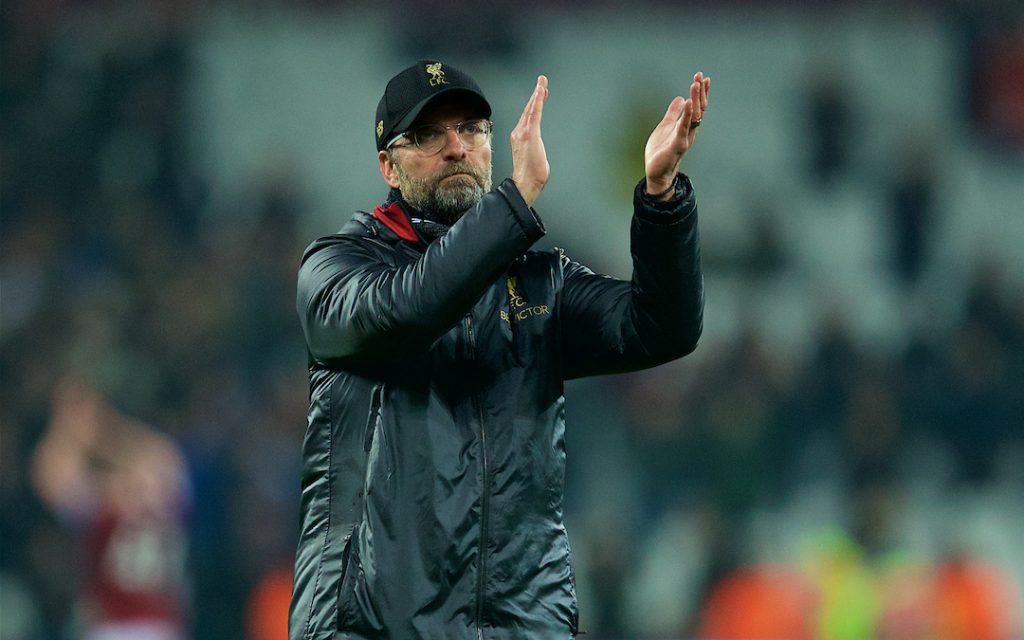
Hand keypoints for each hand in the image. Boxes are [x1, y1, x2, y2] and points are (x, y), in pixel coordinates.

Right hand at [510, 75, 548, 207]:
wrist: (525, 184)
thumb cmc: (530, 176)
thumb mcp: (534, 156)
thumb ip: (534, 148)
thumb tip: (537, 150)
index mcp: (519, 137)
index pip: (528, 116)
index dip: (534, 103)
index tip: (541, 93)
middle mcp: (518, 132)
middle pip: (529, 109)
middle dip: (536, 94)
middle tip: (542, 81)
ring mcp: (523, 133)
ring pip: (531, 109)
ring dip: (537, 94)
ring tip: (542, 82)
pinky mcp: (530, 134)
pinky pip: (534, 113)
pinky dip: (537, 101)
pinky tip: (541, 92)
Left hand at [644, 72, 710, 199]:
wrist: (656, 172)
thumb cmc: (661, 151)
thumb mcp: (666, 126)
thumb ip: (673, 113)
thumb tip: (680, 98)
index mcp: (687, 126)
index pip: (697, 106)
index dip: (700, 92)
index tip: (701, 77)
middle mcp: (690, 131)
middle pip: (699, 108)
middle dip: (700, 92)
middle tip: (700, 76)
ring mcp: (685, 138)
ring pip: (694, 116)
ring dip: (695, 99)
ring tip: (695, 84)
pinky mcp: (677, 145)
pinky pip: (683, 128)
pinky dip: (687, 115)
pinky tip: (688, 102)